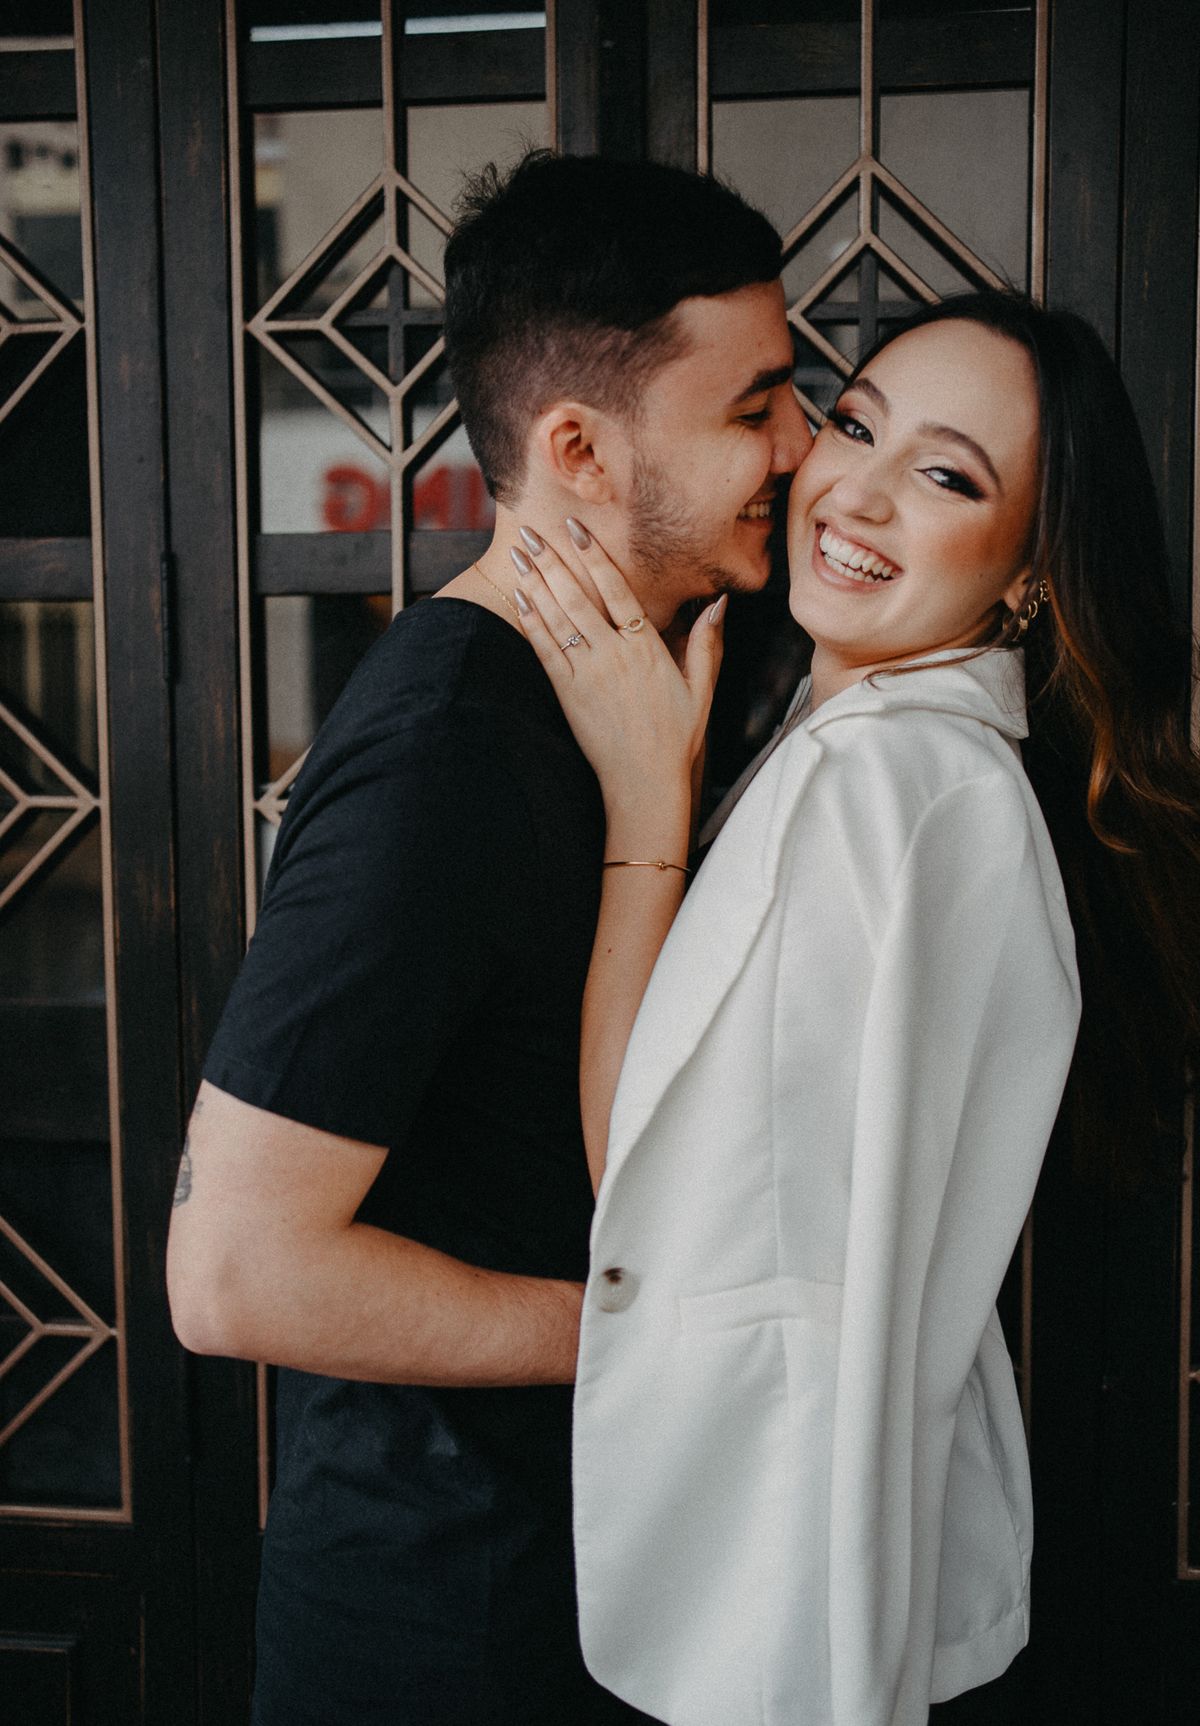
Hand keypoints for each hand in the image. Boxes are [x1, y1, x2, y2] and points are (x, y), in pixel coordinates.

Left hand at [510, 522, 725, 832]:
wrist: (645, 783)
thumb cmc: (675, 739)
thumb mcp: (702, 690)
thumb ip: (707, 644)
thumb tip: (718, 603)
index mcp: (647, 649)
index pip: (618, 590)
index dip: (595, 555)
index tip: (576, 529)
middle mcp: (615, 656)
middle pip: (578, 596)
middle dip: (552, 560)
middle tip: (531, 531)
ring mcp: (588, 675)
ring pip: (557, 618)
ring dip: (535, 582)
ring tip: (518, 553)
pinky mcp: (568, 695)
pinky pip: (546, 651)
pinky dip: (530, 622)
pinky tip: (518, 598)